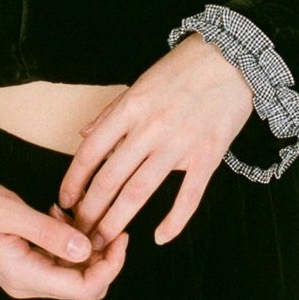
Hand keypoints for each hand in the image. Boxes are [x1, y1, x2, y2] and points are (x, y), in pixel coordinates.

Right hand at [0, 172, 127, 299]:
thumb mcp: (8, 211)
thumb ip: (48, 231)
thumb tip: (86, 250)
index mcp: (23, 276)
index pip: (84, 289)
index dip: (110, 266)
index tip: (120, 234)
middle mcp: (26, 281)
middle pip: (83, 284)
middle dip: (102, 255)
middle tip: (106, 220)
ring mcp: (23, 271)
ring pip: (71, 269)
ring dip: (83, 243)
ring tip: (75, 210)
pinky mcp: (21, 257)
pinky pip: (56, 256)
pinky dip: (65, 235)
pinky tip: (57, 211)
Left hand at [59, 35, 253, 248]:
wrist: (233, 58)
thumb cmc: (184, 66)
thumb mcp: (141, 81)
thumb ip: (112, 112)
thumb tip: (84, 135)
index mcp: (132, 107)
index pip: (91, 151)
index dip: (74, 180)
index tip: (65, 200)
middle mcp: (151, 127)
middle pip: (111, 178)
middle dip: (90, 210)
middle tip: (79, 232)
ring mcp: (180, 144)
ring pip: (140, 191)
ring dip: (117, 221)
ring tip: (103, 241)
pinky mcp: (208, 156)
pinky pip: (188, 197)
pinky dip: (173, 221)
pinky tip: (159, 237)